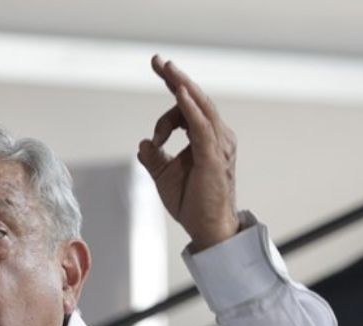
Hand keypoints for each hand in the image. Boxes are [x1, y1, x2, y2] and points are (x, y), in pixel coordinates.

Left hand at [136, 55, 239, 251]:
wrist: (207, 228)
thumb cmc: (191, 202)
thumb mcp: (164, 175)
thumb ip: (154, 157)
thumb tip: (144, 142)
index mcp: (206, 138)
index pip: (188, 106)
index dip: (174, 87)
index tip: (158, 68)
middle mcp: (217, 136)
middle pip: (195, 99)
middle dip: (176, 78)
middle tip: (157, 60)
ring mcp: (218, 145)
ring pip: (200, 107)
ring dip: (182, 87)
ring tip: (167, 70)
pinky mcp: (213, 157)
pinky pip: (202, 127)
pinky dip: (190, 110)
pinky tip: (180, 95)